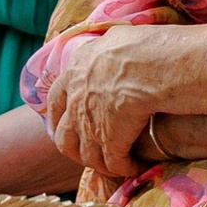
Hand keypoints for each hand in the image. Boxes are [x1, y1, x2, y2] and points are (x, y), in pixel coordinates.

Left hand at [40, 22, 185, 196]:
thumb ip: (106, 48)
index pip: (55, 100)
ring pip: (87, 155)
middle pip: (64, 137)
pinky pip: (113, 163)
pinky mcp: (109, 140)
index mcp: (75, 71)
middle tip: (91, 154)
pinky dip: (125, 168)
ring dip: (101, 163)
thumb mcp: (115, 38)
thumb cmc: (142, 45)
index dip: (59, 118)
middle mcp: (76, 99)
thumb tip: (112, 44)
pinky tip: (136, 167)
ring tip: (116, 165)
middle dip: (75, 149)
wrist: (151, 63)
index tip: (66, 126)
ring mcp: (89, 123)